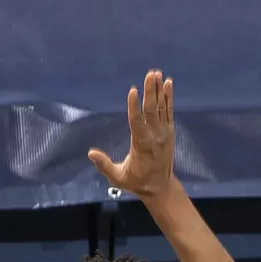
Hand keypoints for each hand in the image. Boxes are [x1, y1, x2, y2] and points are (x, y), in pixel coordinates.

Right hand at [88, 70, 175, 198]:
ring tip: (157, 73)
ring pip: (161, 107)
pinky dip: (169, 97)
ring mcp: (164, 132)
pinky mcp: (170, 132)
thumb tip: (90, 153)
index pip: (137, 121)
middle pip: (151, 110)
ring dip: (159, 90)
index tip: (133, 90)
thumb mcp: (117, 177)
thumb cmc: (137, 181)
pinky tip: (168, 84)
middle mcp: (154, 136)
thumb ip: (104, 165)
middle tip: (150, 74)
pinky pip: (169, 111)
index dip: (134, 105)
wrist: (161, 187)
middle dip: (150, 91)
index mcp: (141, 144)